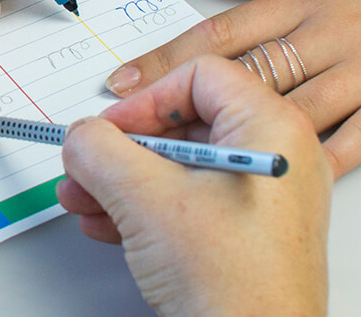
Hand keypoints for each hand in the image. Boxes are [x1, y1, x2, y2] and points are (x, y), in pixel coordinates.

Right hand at [60, 56, 330, 315]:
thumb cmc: (235, 286)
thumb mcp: (145, 199)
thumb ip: (100, 151)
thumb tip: (82, 136)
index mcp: (272, 127)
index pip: (199, 75)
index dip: (144, 99)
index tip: (109, 128)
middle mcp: (278, 154)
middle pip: (186, 123)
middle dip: (123, 148)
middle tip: (89, 163)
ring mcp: (267, 197)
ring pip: (183, 166)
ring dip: (124, 180)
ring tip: (86, 199)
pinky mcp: (251, 232)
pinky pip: (193, 200)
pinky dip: (147, 207)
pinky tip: (108, 223)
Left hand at [104, 0, 360, 175]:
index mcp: (308, 0)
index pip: (220, 32)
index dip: (165, 59)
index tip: (121, 82)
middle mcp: (329, 35)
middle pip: (239, 75)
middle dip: (179, 105)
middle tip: (131, 132)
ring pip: (285, 109)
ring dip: (230, 138)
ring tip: (181, 164)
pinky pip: (352, 141)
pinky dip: (311, 161)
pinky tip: (270, 180)